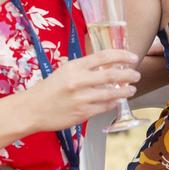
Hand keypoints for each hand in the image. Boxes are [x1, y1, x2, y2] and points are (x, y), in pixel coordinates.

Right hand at [21, 49, 139, 133]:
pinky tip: (117, 101)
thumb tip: (107, 65)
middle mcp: (79, 81)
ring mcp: (81, 98)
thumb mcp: (65, 71)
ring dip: (125, 91)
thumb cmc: (49, 89)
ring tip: (131, 89)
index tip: (133, 57)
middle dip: (129, 75)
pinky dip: (113, 103)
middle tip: (136, 75)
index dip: (122, 56)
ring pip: (111, 94)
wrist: (32, 109)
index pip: (104, 57)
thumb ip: (84, 67)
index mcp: (74, 67)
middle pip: (112, 75)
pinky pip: (104, 107)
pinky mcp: (83, 113)